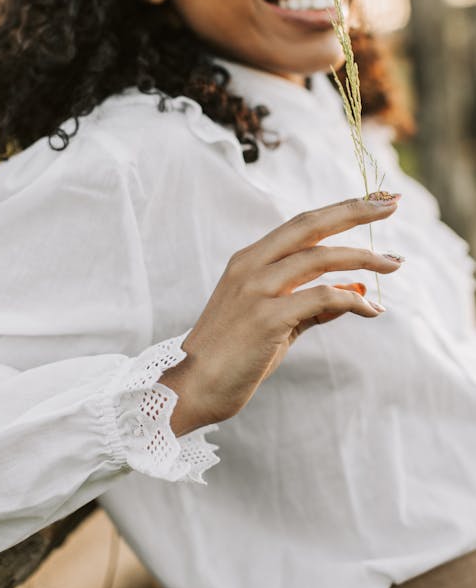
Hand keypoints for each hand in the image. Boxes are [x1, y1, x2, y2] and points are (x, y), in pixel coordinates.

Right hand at [162, 194, 401, 434]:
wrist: (192, 387)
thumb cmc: (234, 355)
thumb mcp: (277, 321)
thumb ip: (313, 304)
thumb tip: (357, 289)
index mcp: (249, 260)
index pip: (301, 223)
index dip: (340, 209)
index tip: (374, 200)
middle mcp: (251, 266)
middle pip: (311, 225)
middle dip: (355, 210)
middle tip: (392, 202)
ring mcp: (256, 290)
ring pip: (320, 258)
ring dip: (364, 258)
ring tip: (394, 263)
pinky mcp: (266, 318)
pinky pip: (321, 298)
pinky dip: (351, 300)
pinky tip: (371, 309)